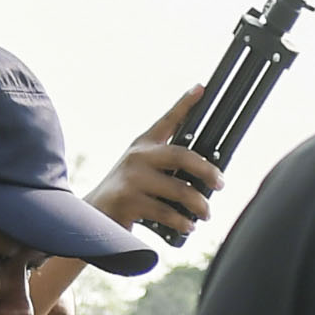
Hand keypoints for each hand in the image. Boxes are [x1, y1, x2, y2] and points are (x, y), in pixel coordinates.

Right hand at [92, 86, 224, 247]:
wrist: (94, 214)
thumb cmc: (127, 192)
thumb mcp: (143, 171)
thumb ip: (167, 168)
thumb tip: (208, 178)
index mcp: (144, 145)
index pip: (167, 120)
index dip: (185, 103)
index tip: (202, 88)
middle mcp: (138, 156)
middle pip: (182, 156)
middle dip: (207, 170)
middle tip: (220, 183)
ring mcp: (132, 177)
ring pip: (179, 190)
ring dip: (199, 205)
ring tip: (205, 214)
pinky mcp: (128, 200)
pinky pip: (166, 212)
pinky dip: (181, 222)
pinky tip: (187, 226)